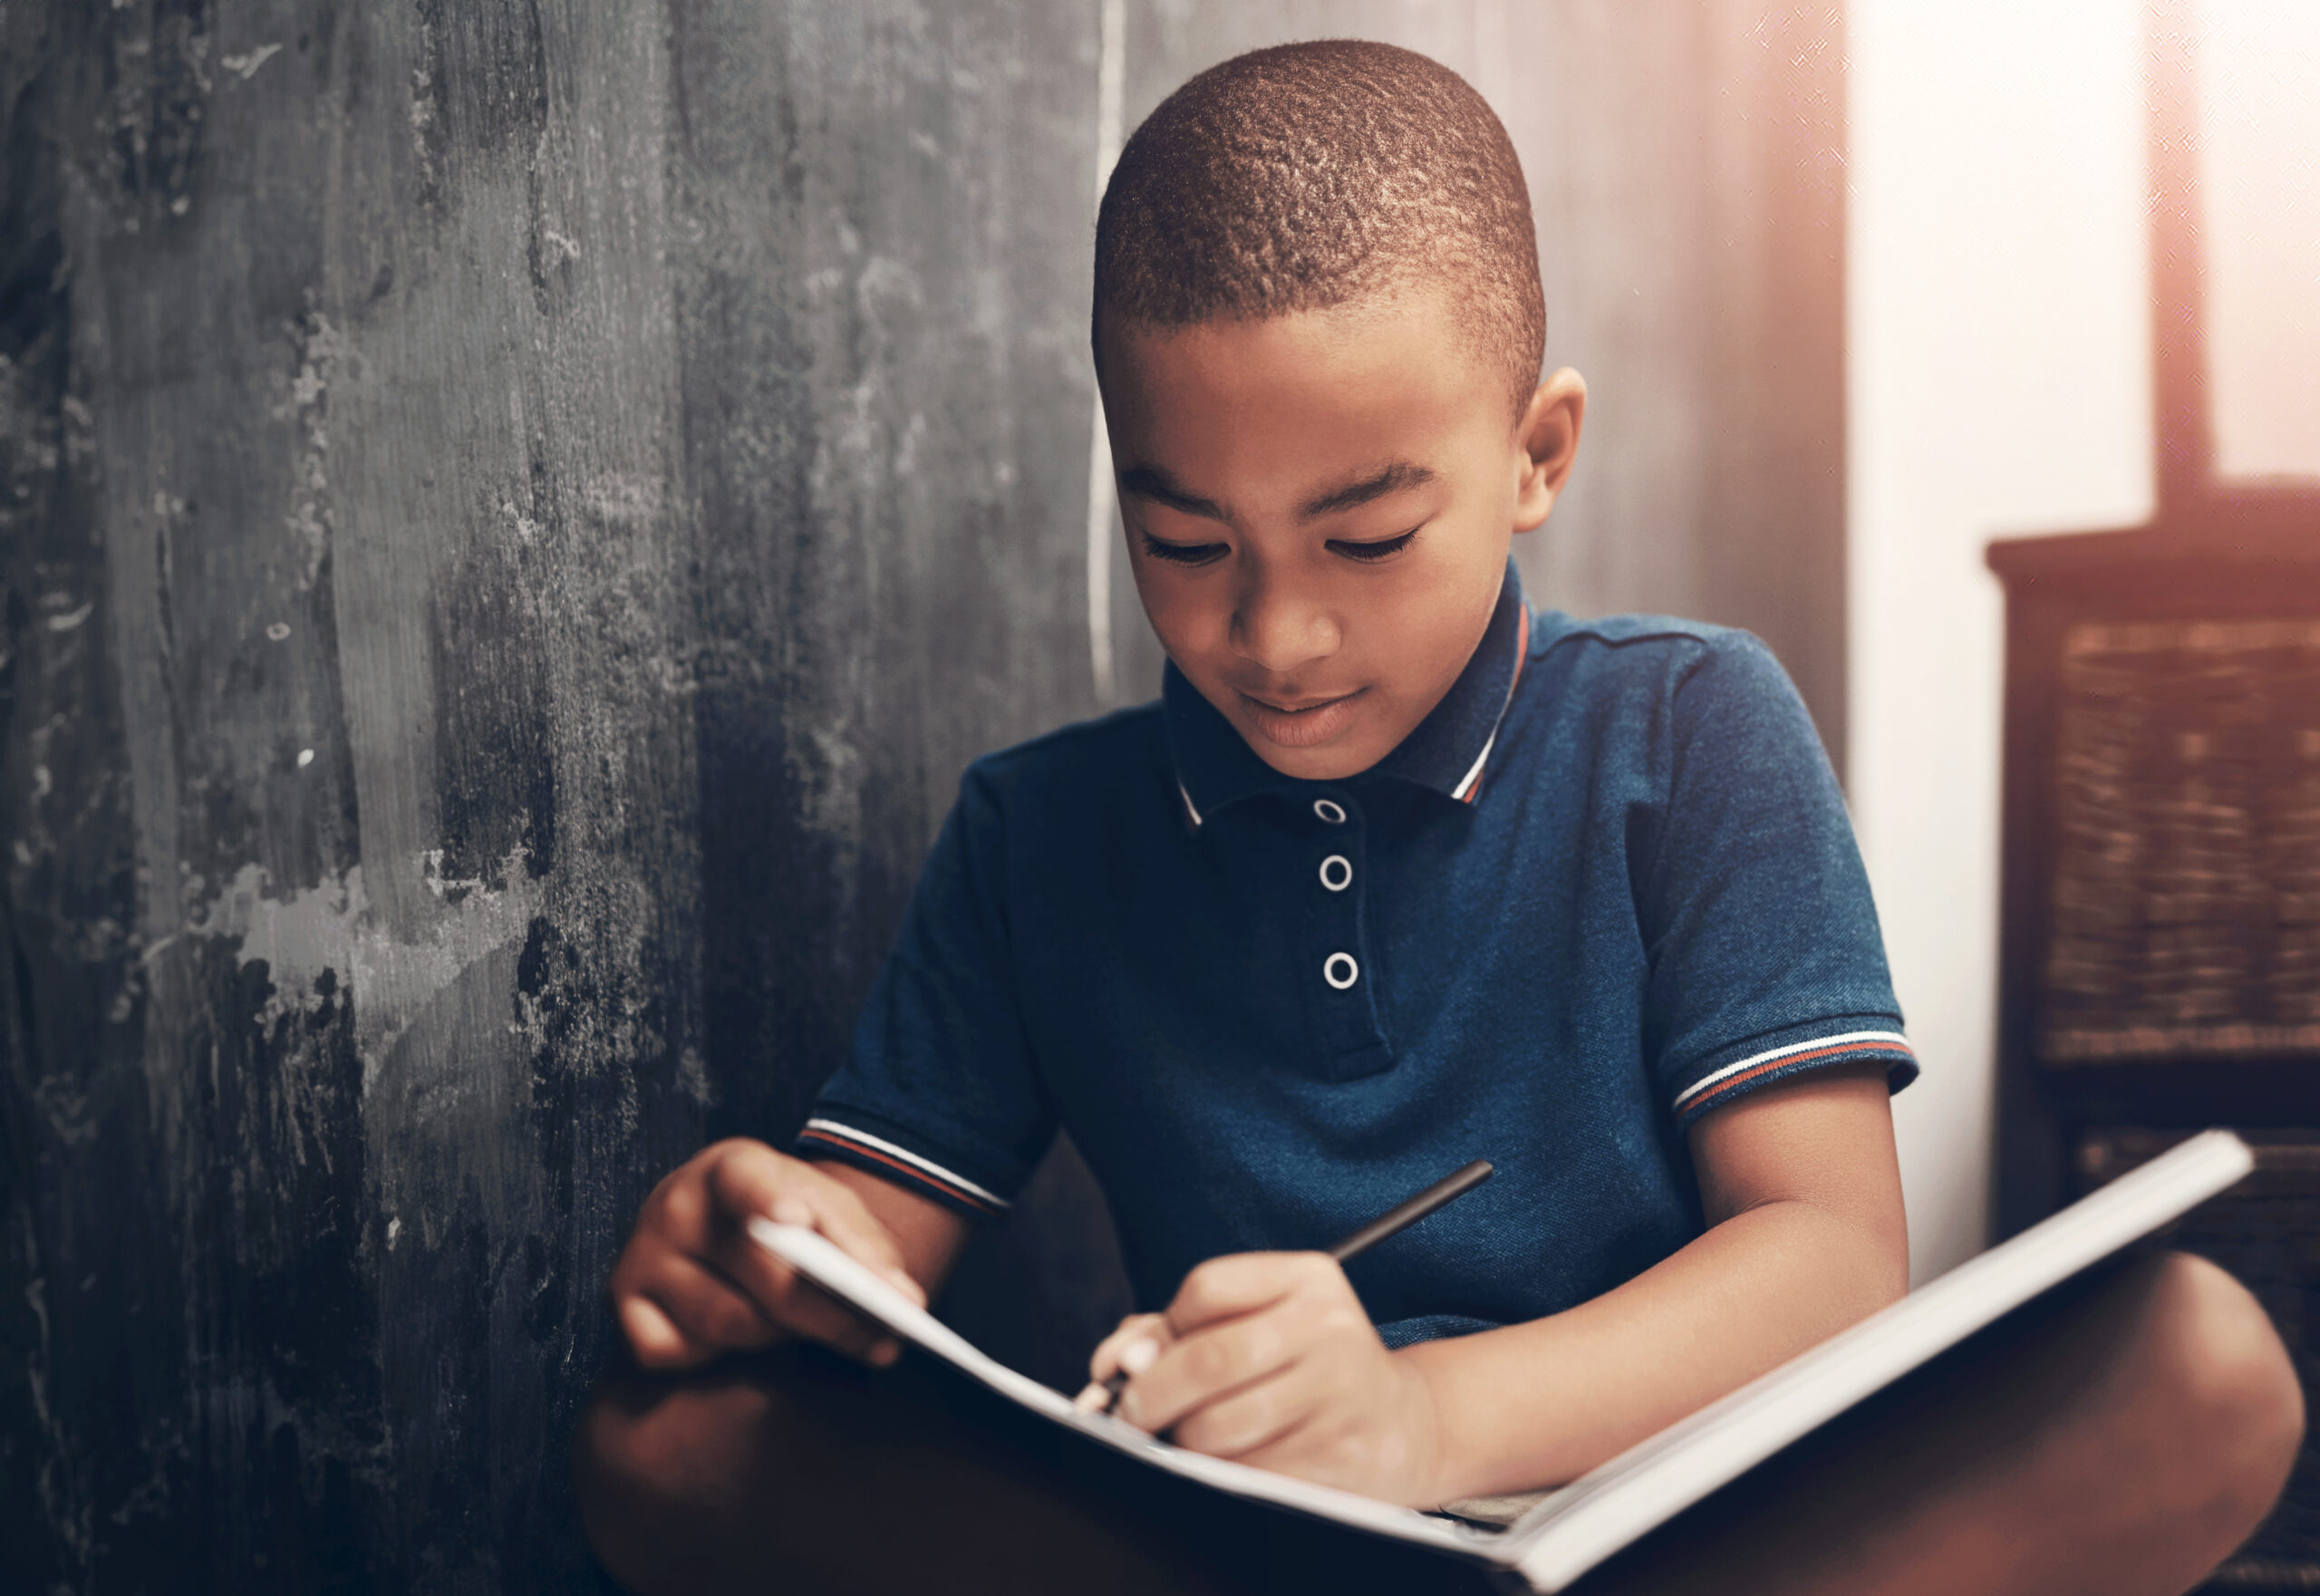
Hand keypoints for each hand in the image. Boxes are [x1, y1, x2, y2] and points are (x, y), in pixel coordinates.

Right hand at [607, 1137, 926, 1370]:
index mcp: (731, 1167)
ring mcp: (641, 1255)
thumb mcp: (829, 1210)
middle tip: (881, 1339)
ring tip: (811, 1332)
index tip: (793, 1220)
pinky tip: (735, 1336)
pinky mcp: (622, 1307)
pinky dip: (714, 1357)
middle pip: (762, 1274)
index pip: (747, 1179)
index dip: (768, 1200)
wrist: (718, 1224)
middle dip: (828, 1312)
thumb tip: (907, 1304)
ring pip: (726, 1323)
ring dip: (778, 1338)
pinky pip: (677, 1354)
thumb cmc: (784, 1217)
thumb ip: (869, 1250)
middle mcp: (674, 1205)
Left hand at [1074, 1252, 1446, 1505]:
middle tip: (1131, 1415)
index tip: (1142, 1359)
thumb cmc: (1308, 1369)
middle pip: (1208, 1360)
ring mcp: (1339, 1391)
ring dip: (1181, 1443)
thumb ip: (1176, 1331)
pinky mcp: (1339, 1453)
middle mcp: (1329, 1326)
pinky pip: (1247, 1473)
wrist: (1401, 1424)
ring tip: (1183, 1441)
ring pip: (1219, 1426)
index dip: (1160, 1329)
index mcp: (1308, 1278)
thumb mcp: (1257, 1325)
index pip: (1206, 1288)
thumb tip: (1116, 1360)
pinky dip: (1217, 1476)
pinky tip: (1225, 1466)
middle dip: (1149, 1396)